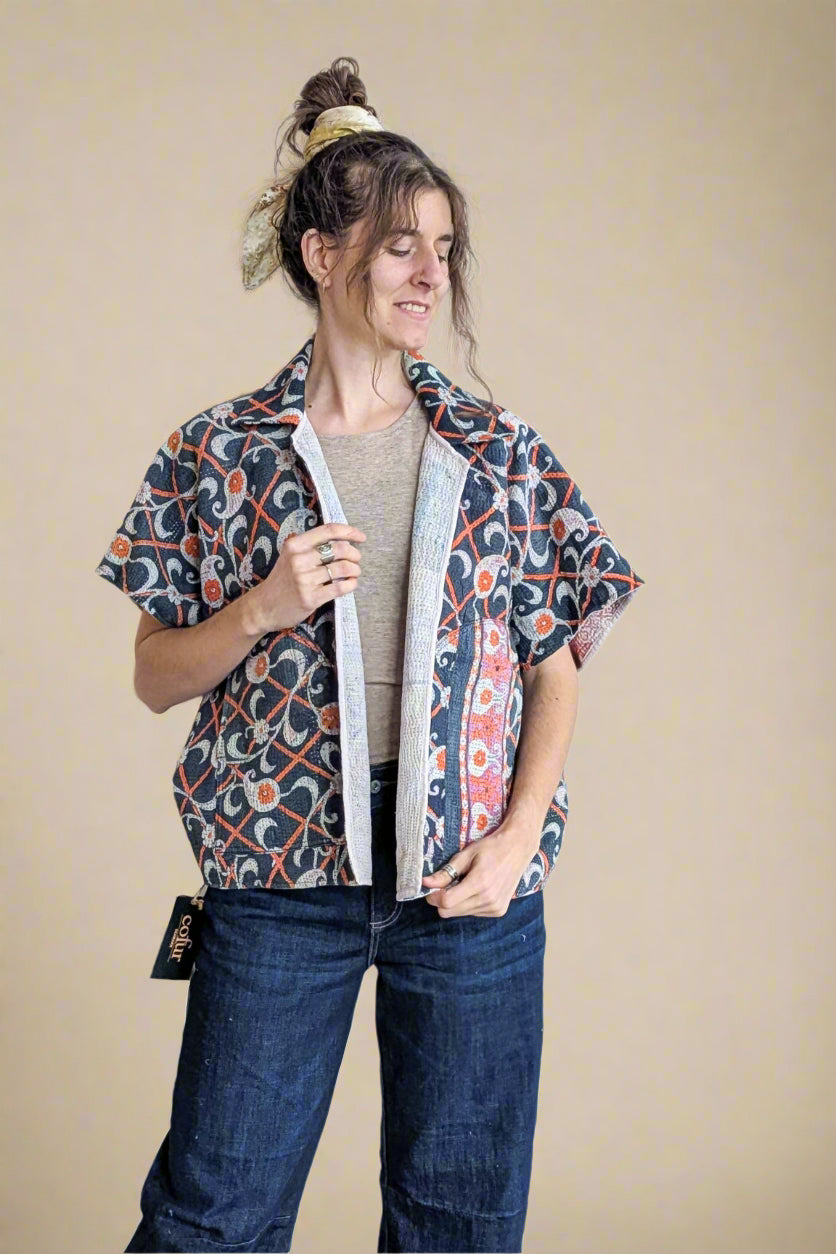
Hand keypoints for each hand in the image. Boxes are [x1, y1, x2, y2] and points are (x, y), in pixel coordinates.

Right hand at [249, 522, 365, 633]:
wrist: (263, 607)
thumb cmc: (281, 580)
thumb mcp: (288, 555)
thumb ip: (309, 545)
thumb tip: (341, 538)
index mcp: (295, 545)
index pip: (328, 531)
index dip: (349, 532)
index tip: (361, 537)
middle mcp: (299, 559)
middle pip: (339, 549)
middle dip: (355, 554)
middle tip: (357, 559)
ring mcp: (305, 579)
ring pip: (342, 568)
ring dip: (355, 570)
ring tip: (355, 572)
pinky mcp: (311, 598)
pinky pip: (340, 588)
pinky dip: (351, 584)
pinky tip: (351, 583)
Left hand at [422, 822, 539, 917]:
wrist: (517, 850)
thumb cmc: (490, 848)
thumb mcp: (466, 855)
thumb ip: (445, 872)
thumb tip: (425, 883)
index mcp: (479, 883)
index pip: (446, 902)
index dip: (434, 897)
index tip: (431, 888)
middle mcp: (488, 899)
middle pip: (450, 912)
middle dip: (443, 900)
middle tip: (447, 884)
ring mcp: (495, 908)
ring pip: (460, 914)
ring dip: (456, 902)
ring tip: (466, 884)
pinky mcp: (499, 911)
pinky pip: (473, 914)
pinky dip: (468, 904)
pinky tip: (477, 890)